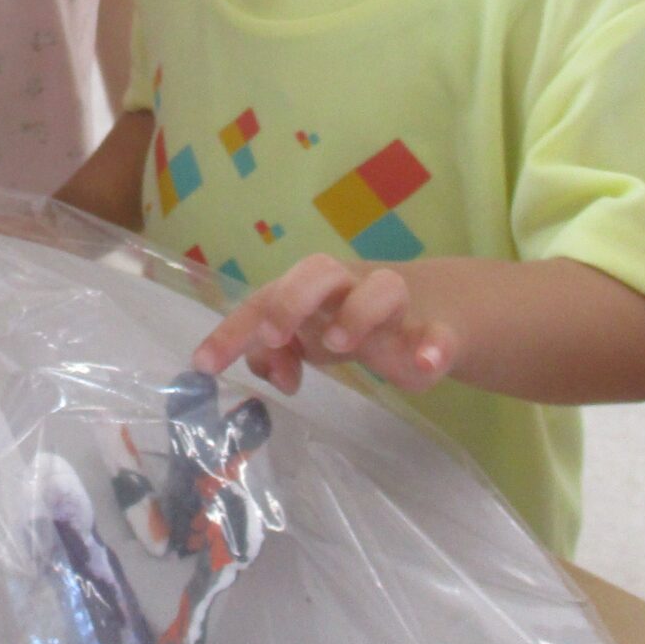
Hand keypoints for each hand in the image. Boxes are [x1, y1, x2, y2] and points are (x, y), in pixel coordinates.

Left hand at [191, 253, 458, 395]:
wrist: (432, 309)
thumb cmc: (349, 320)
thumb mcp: (306, 338)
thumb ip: (277, 354)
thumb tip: (269, 373)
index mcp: (308, 289)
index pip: (262, 301)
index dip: (231, 331)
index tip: (204, 365)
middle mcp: (349, 286)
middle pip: (318, 270)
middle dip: (291, 299)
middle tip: (273, 337)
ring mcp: (396, 305)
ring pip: (382, 287)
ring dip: (358, 313)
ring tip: (341, 345)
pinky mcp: (437, 330)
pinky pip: (440, 333)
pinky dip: (434, 347)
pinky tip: (425, 365)